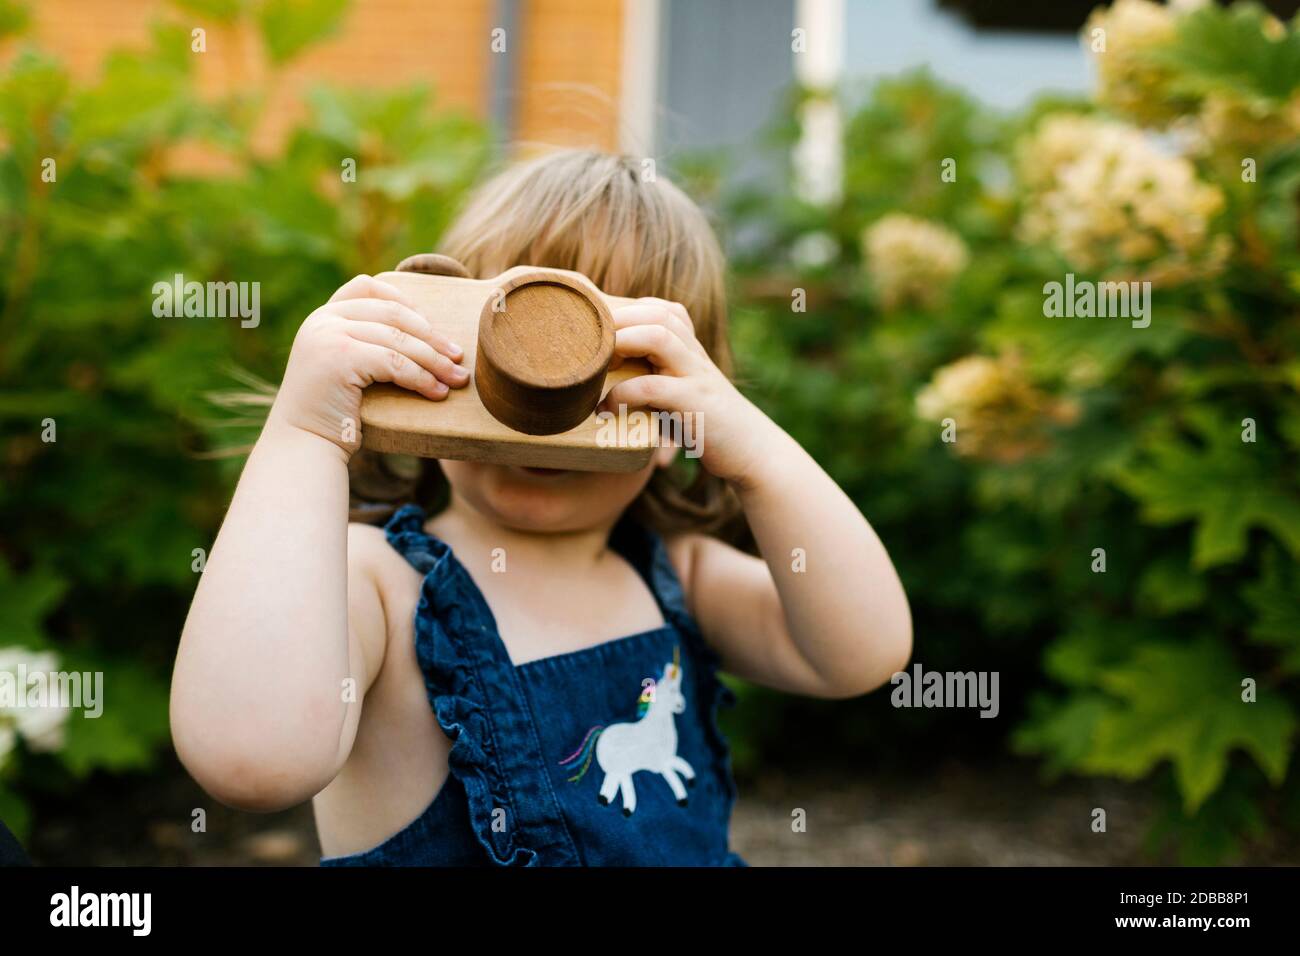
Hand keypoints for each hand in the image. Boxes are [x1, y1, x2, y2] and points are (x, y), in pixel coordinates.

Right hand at [270, 275, 468, 454]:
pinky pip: (395, 363)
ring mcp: (329, 336)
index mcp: (323, 317)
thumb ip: (364, 344)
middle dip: (432, 336)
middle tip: (459, 356)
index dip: (405, 301)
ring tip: (458, 378)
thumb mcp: (343, 367)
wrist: (303, 445)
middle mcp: (323, 320)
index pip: (367, 287)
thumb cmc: (332, 415)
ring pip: (398, 340)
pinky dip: (422, 377)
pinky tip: (438, 392)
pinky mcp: (340, 357)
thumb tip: (424, 336)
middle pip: (392, 314)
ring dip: (434, 360)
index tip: (431, 326)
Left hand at [600, 298, 776, 487]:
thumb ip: (655, 377)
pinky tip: (605, 408)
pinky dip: (624, 394)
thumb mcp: (681, 391)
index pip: (660, 309)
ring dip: (622, 342)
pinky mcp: (695, 404)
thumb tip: (605, 380)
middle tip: (585, 341)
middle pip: (658, 313)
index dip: (626, 310)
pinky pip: (654, 387)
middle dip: (619, 318)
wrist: (752, 450)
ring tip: (594, 363)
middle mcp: (695, 355)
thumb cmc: (706, 423)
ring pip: (660, 337)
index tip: (596, 328)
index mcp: (691, 348)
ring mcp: (697, 376)